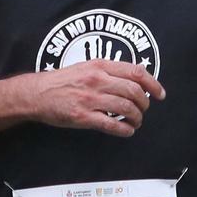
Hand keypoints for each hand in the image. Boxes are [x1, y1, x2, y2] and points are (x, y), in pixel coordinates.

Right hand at [26, 60, 166, 135]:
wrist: (37, 93)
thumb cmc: (62, 81)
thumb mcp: (85, 66)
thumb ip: (108, 71)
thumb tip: (133, 79)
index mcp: (99, 65)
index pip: (135, 72)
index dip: (153, 84)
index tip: (160, 94)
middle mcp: (97, 80)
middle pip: (134, 92)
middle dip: (144, 104)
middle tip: (144, 110)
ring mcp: (90, 99)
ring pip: (126, 109)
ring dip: (136, 118)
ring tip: (136, 122)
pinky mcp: (83, 116)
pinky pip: (112, 125)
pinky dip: (125, 130)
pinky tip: (127, 131)